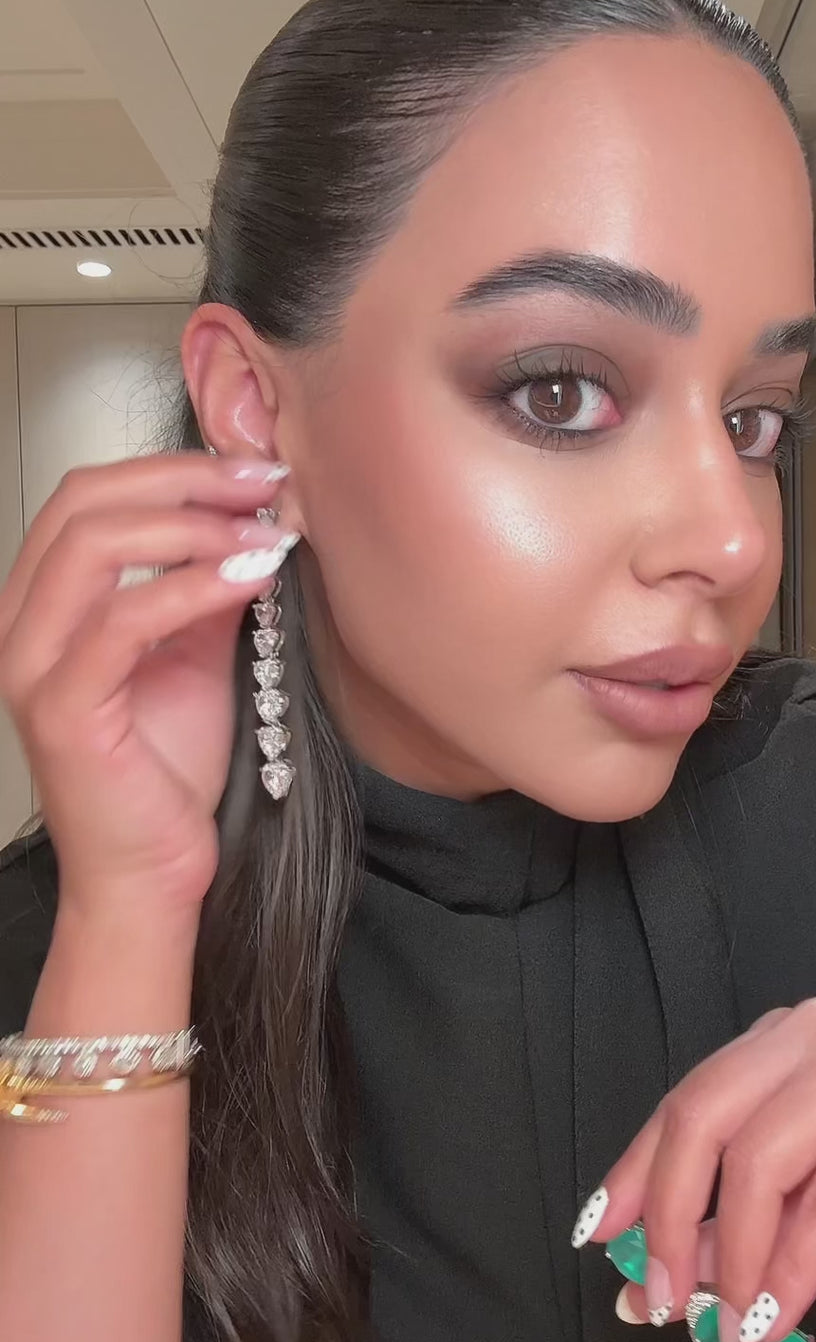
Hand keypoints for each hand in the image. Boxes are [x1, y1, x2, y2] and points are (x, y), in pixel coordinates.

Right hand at [0, 451, 294, 915]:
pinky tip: (250, 577)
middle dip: (184, 478)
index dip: (173, 466)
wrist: (150, 875)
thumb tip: (248, 521)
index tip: (256, 469)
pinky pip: (123, 618)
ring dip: (192, 523)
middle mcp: (20, 624)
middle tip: (265, 483)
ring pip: (93, 545)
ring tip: (265, 530)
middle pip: (83, 501)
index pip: (89, 495)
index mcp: (44, 604)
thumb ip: (203, 588)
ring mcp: (31, 664)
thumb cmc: (165, 776)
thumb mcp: (195, 656)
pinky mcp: (61, 707)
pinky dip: (192, 585)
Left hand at [578, 999, 815, 1341]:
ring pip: (756, 1161)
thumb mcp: (801, 1215)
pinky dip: (791, 1274)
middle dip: (667, 1218)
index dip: (632, 1173)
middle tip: (661, 1300)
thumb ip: (726, 1233)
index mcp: (780, 1043)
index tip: (597, 1236)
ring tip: (730, 1325)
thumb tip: (641, 1283)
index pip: (682, 1103)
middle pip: (702, 1117)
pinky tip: (778, 1320)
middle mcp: (814, 1033)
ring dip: (734, 1259)